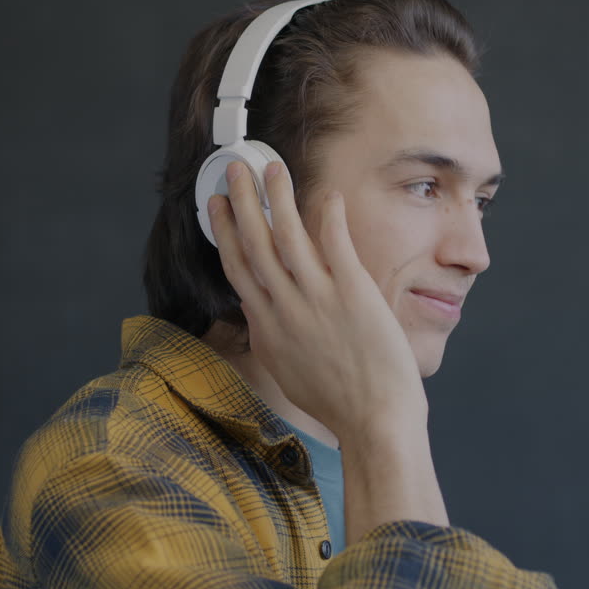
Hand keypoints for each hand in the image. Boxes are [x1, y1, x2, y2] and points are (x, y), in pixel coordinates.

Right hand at [207, 160, 427, 440]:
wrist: (372, 419)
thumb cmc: (336, 402)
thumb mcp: (287, 370)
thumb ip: (273, 336)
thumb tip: (263, 316)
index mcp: (267, 326)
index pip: (238, 267)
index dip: (226, 231)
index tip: (216, 205)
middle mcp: (285, 307)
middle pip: (255, 243)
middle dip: (242, 201)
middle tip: (234, 169)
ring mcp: (317, 297)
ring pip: (288, 235)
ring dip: (277, 197)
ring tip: (272, 169)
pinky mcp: (352, 292)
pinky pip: (335, 243)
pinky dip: (329, 215)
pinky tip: (327, 193)